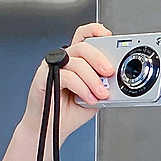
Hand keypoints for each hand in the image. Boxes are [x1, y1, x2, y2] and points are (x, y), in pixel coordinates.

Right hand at [21, 22, 114, 139]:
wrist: (52, 129)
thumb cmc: (69, 111)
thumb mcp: (94, 96)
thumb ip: (102, 85)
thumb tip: (116, 80)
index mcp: (75, 60)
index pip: (83, 36)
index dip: (95, 31)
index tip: (109, 36)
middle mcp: (63, 60)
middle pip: (83, 46)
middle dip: (100, 58)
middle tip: (109, 72)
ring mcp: (52, 67)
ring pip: (77, 62)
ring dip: (93, 79)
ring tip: (100, 94)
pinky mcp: (44, 78)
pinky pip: (67, 76)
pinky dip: (82, 87)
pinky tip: (88, 98)